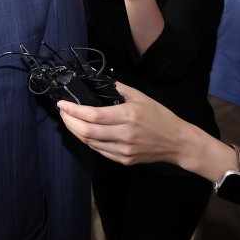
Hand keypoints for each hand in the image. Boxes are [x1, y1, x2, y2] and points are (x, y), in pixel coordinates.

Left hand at [57, 83, 186, 165]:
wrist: (177, 142)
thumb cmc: (160, 117)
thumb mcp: (140, 97)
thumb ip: (117, 88)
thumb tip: (98, 80)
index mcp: (128, 115)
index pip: (92, 115)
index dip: (73, 110)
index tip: (62, 104)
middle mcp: (124, 134)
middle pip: (86, 132)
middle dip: (69, 121)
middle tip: (62, 112)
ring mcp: (124, 150)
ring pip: (90, 143)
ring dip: (76, 131)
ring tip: (70, 120)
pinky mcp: (124, 160)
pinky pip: (99, 151)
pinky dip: (88, 141)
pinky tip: (84, 132)